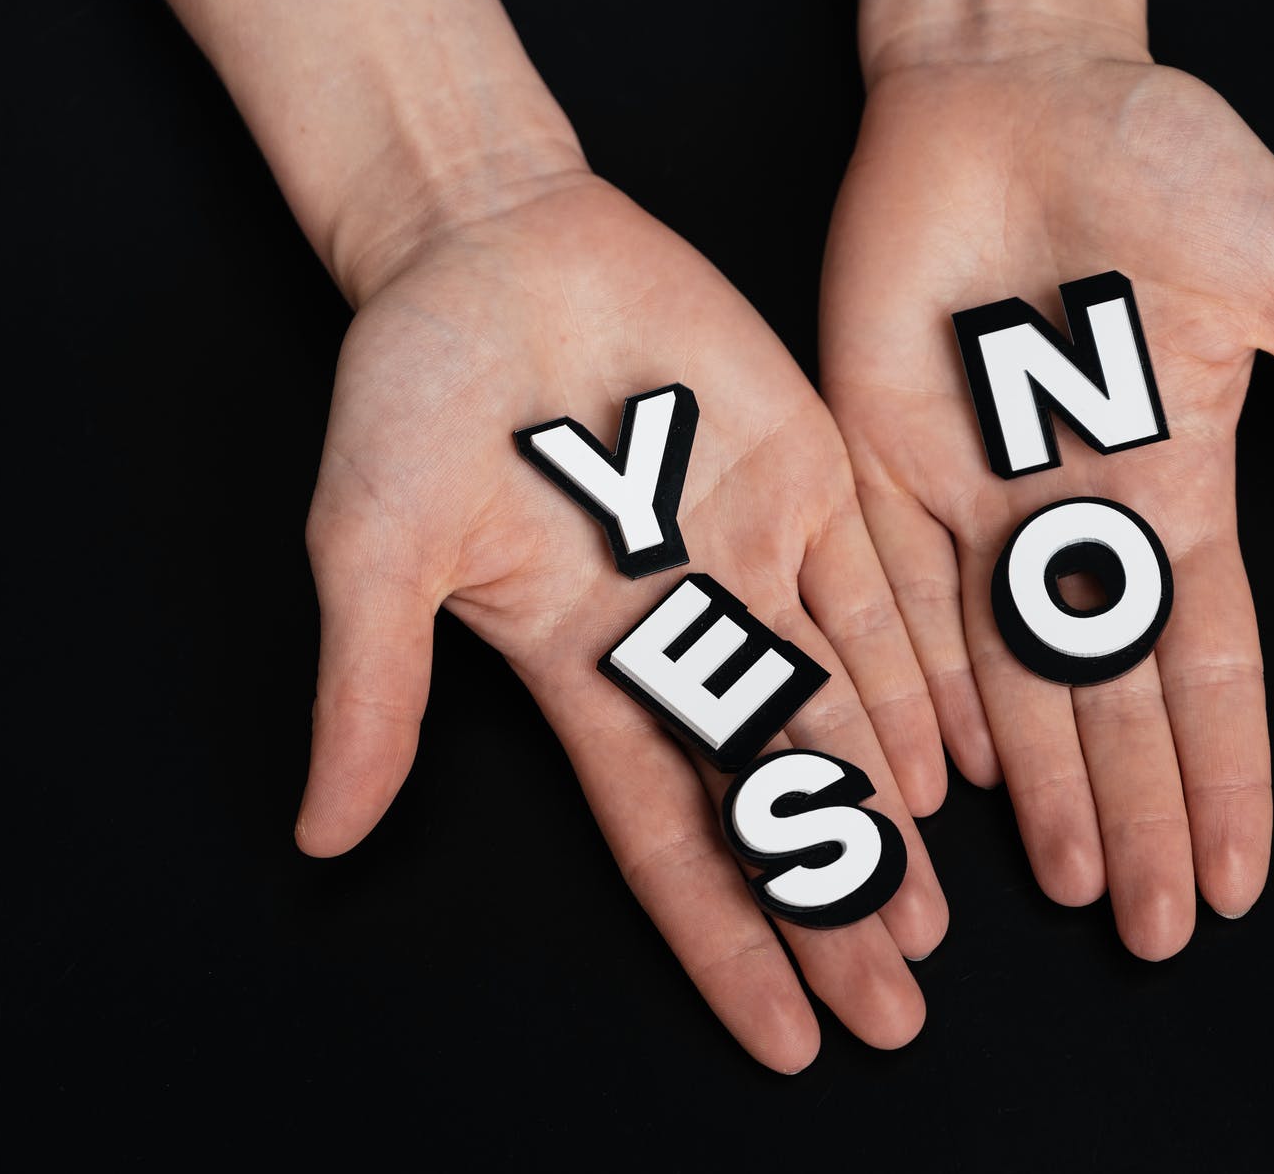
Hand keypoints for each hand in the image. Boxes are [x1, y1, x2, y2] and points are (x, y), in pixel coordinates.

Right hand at [299, 173, 948, 1069]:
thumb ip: (370, 686)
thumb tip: (325, 833)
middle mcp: (682, 630)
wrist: (489, 242)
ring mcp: (752, 555)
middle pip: (771, 797)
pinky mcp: (807, 471)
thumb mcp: (376, 546)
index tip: (785, 1033)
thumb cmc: (414, 393)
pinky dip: (913, 673)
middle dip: (828, 906)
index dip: (725, 936)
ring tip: (928, 922)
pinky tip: (948, 760)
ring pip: (839, 713)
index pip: (668, 834)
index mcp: (584, 665)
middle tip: (893, 1010)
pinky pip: (874, 590)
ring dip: (885, 817)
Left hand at [821, 23, 1273, 956]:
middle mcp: (1071, 513)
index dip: (1224, 770)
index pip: (1208, 659)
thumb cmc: (1157, 159)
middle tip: (1148, 927)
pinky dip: (918, 682)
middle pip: (1110, 696)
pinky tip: (943, 774)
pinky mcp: (882, 454)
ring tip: (1063, 884)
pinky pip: (896, 593)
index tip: (1241, 874)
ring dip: (1038, 782)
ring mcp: (974, 493)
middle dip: (1135, 812)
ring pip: (1005, 671)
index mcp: (1173, 479)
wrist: (1015, 88)